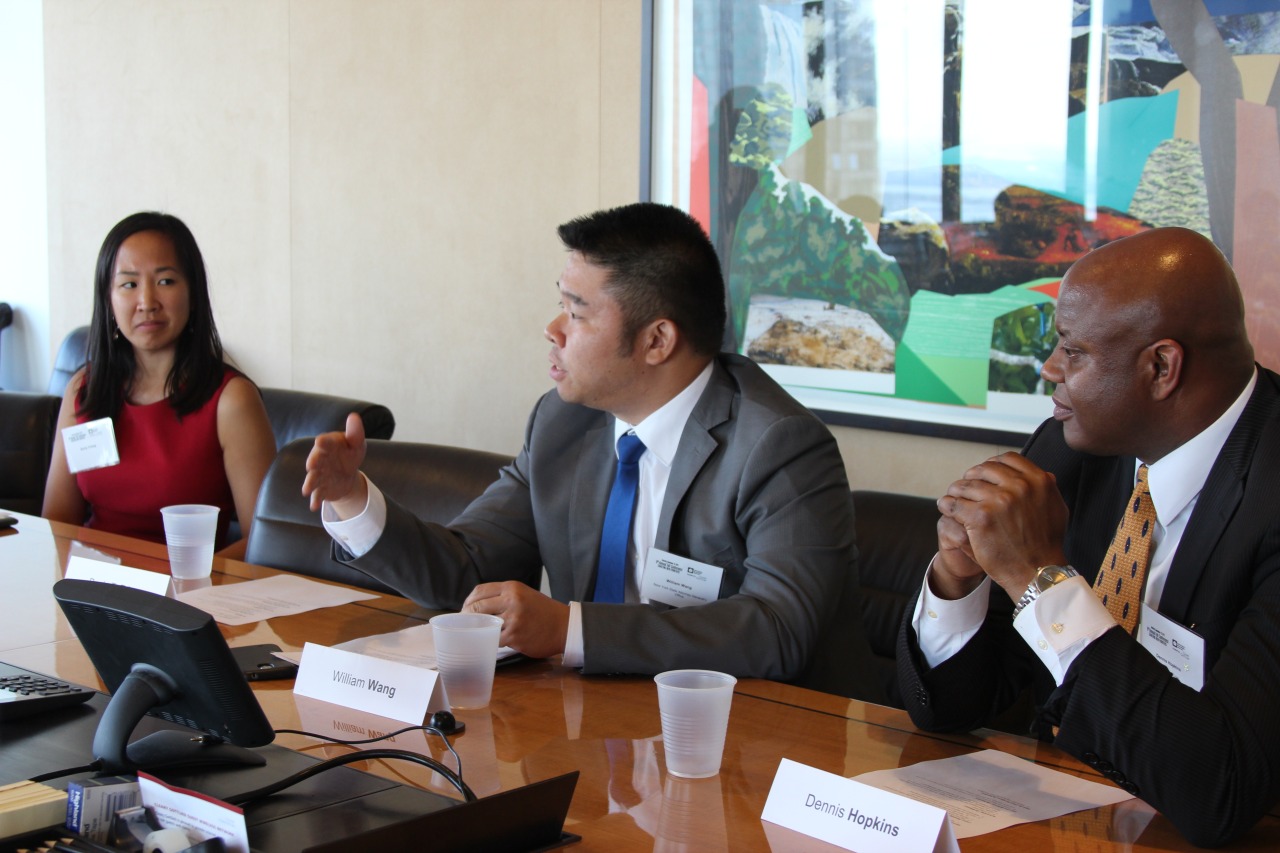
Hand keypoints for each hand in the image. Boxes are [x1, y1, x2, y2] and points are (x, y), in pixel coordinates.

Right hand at [302, 413, 366, 514]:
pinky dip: (315, 500)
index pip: (325, 442)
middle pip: (315, 460)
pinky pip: (318, 494)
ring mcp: (319, 474)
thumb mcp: (356, 443)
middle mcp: (320, 459)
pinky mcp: (322, 488)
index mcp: (328, 445)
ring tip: (307, 490)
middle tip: (311, 464)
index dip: (324, 442)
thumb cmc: (350, 454)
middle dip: (313, 462)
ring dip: (310, 484)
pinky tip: (314, 506)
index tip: (321, 441)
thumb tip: (354, 416)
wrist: (347, 474)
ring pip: (313, 478)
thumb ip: (355, 432)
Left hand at [462, 582, 568, 659]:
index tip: (465, 610)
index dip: (468, 601)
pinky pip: (494, 639)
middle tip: (464, 624)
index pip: (480, 591)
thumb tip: (477, 606)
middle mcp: (511, 600)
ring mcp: (513, 618)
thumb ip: (503, 597)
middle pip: (477, 607)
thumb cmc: (543, 612)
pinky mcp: (514, 636)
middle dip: (467, 617)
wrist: (564, 626)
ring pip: (484, 624)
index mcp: (512, 587)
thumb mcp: (524, 595)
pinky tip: (492, 641)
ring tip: (476, 633)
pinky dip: (491, 641)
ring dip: (478, 630)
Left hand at [937, 452, 1069, 598]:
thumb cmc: (1045, 544)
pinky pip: (953, 503)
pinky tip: (948, 510)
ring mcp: (998, 500)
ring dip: (956, 493)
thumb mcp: (1056, 508)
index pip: (1006, 459)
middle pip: (982, 470)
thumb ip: (1047, 488)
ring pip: (964, 485)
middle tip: (964, 489)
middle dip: (971, 478)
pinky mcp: (980, 516)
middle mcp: (1018, 486)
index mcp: (1037, 480)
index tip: (983, 475)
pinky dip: (947, 505)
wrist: (1037, 571)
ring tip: (953, 500)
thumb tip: (1043, 473)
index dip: (991, 465)